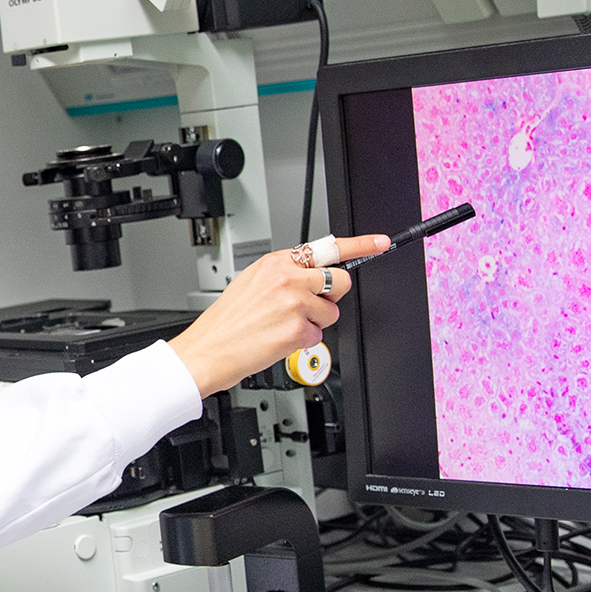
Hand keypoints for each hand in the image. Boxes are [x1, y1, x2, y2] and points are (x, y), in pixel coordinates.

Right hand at [167, 235, 391, 397]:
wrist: (210, 349)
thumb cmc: (229, 320)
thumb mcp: (253, 282)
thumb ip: (287, 274)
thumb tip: (318, 276)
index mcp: (277, 262)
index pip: (327, 248)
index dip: (360, 244)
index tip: (380, 242)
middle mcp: (288, 279)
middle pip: (340, 282)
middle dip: (332, 297)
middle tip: (309, 307)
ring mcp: (295, 304)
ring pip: (331, 313)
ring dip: (314, 323)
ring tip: (283, 325)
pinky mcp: (298, 330)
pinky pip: (318, 336)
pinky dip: (302, 342)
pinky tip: (279, 339)